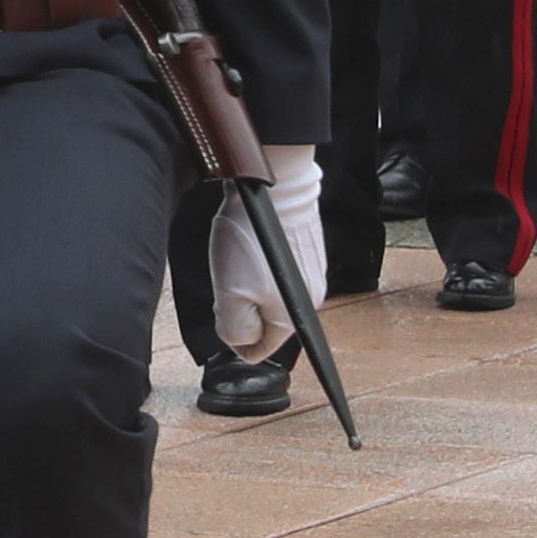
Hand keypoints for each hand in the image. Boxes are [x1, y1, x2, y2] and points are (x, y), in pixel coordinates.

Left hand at [208, 151, 329, 356]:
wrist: (275, 187)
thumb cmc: (250, 237)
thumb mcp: (228, 292)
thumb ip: (233, 327)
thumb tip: (242, 343)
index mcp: (288, 319)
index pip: (257, 350)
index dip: (233, 335)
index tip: (223, 308)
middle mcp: (308, 302)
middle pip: (263, 323)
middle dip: (242, 308)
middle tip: (230, 280)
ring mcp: (312, 276)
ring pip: (269, 298)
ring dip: (251, 285)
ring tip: (242, 258)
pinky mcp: (310, 254)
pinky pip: (280, 275)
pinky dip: (262, 266)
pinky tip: (253, 246)